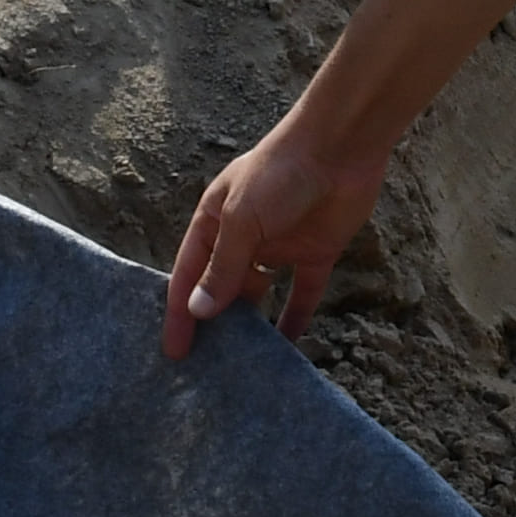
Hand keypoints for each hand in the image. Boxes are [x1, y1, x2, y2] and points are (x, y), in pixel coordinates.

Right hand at [163, 117, 385, 356]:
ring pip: (258, 295)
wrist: (340, 148)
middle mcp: (243, 237)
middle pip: (221, 288)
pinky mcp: (313, 254)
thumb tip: (198, 311)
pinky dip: (295, 320)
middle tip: (206, 369)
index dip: (179, 313)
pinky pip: (301, 295)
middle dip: (213, 324)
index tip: (175, 352)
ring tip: (243, 364)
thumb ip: (223, 268)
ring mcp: (279, 247)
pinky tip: (289, 349)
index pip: (188, 275)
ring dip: (251, 325)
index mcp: (214, 222)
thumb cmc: (280, 173)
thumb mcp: (242, 220)